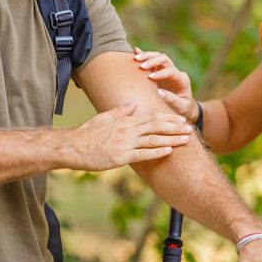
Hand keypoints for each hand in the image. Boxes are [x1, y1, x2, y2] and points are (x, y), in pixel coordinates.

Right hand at [68, 103, 194, 170]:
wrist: (72, 147)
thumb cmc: (87, 133)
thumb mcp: (104, 118)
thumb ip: (120, 111)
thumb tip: (133, 104)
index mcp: (124, 120)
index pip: (151, 117)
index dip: (167, 118)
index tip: (180, 119)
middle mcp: (127, 130)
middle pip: (156, 126)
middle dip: (174, 127)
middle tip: (189, 128)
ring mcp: (124, 143)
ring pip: (153, 139)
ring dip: (171, 139)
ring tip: (185, 139)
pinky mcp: (120, 157)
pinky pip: (142, 154)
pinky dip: (156, 152)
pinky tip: (169, 151)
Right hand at [133, 47, 196, 121]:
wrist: (184, 107)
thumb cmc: (183, 107)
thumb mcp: (180, 106)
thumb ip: (171, 99)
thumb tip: (159, 92)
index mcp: (182, 79)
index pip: (171, 71)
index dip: (161, 73)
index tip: (150, 77)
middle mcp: (175, 72)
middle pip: (165, 59)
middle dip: (153, 61)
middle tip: (141, 66)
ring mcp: (167, 70)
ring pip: (158, 57)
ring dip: (147, 56)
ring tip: (136, 58)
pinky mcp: (160, 71)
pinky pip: (152, 60)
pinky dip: (144, 55)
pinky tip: (136, 50)